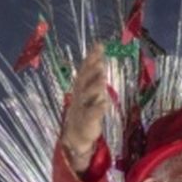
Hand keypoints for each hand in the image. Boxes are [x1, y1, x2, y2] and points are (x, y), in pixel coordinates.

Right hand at [60, 44, 110, 167]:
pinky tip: (105, 103)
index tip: (99, 45)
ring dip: (93, 86)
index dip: (91, 57)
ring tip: (102, 77)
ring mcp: (82, 109)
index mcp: (80, 88)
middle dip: (91, 70)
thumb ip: (94, 76)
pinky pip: (92, 115)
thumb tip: (100, 57)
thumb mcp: (89, 92)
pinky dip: (98, 109)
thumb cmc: (85, 111)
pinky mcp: (87, 123)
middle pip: (84, 81)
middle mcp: (79, 96)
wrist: (76, 136)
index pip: (85, 70)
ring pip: (87, 97)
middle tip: (99, 60)